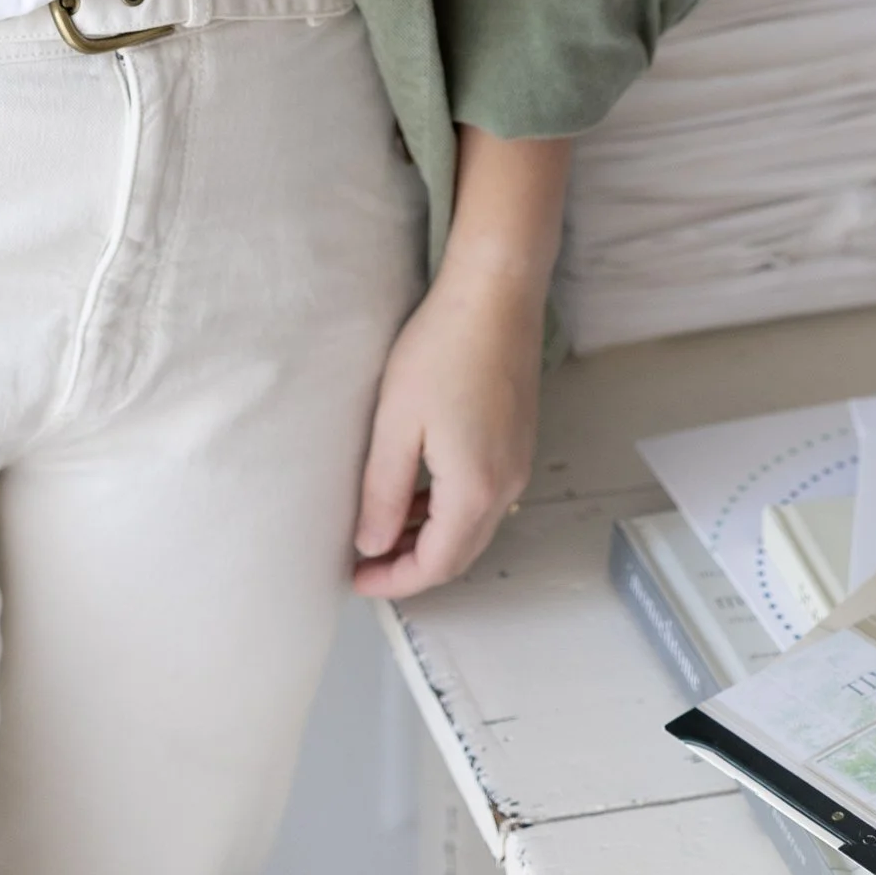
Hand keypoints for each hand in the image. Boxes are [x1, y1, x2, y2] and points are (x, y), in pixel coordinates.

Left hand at [352, 124, 570, 600]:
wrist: (496, 293)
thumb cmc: (440, 352)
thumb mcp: (396, 425)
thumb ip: (383, 493)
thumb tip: (372, 545)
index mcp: (474, 491)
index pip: (436, 564)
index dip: (395, 580)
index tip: (356, 579)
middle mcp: (507, 487)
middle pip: (460, 552)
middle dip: (413, 565)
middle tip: (367, 561)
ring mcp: (518, 462)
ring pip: (474, 525)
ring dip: (431, 536)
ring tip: (384, 527)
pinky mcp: (520, 439)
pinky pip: (484, 496)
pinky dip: (450, 508)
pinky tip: (420, 488)